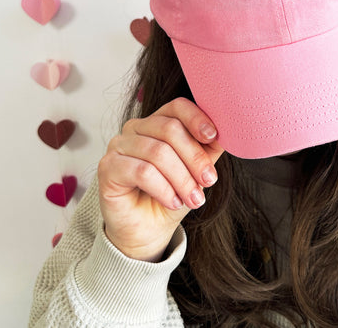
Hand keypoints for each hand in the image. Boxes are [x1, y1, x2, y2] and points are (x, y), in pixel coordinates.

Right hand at [98, 97, 224, 261]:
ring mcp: (118, 145)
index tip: (214, 137)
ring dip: (182, 178)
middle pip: (170, 129)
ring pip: (158, 152)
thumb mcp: (197, 171)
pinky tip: (173, 201)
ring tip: (193, 199)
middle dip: (195, 157)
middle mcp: (136, 128)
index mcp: (157, 122)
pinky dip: (164, 188)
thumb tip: (229, 131)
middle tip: (209, 181)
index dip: (197, 118)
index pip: (177, 107)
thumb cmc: (172, 195)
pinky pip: (142, 171)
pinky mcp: (108, 167)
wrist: (148, 230)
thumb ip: (208, 149)